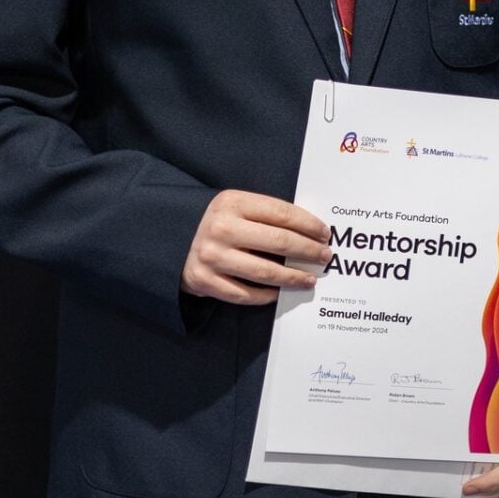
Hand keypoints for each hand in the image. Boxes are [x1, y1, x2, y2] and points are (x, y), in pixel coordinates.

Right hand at [180, 190, 329, 304]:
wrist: (173, 240)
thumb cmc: (219, 222)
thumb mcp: (237, 206)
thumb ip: (267, 214)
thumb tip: (312, 231)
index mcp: (233, 202)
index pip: (282, 213)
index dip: (308, 225)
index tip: (325, 233)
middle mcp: (221, 228)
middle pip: (278, 242)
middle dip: (308, 251)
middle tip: (325, 256)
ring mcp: (212, 256)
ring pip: (265, 272)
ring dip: (293, 277)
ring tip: (310, 278)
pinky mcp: (205, 281)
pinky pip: (245, 294)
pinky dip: (266, 295)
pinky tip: (280, 291)